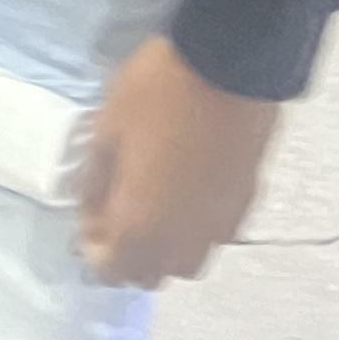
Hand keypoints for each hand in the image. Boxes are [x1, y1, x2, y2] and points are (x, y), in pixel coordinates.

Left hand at [78, 36, 280, 289]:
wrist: (230, 64)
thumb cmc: (156, 94)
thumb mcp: (106, 130)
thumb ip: (96, 183)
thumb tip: (93, 210)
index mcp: (142, 229)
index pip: (111, 272)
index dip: (93, 246)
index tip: (91, 208)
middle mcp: (185, 242)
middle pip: (152, 275)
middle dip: (130, 251)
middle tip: (118, 203)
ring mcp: (221, 227)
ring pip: (188, 261)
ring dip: (166, 245)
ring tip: (155, 199)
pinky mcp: (247, 205)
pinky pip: (215, 234)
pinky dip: (196, 225)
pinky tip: (188, 186)